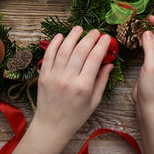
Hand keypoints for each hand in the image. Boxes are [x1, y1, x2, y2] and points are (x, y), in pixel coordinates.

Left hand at [11, 27, 112, 153]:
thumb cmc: (76, 116)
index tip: (106, 38)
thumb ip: (102, 81)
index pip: (94, 59)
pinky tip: (61, 36)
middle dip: (89, 38)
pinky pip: (49, 55)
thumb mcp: (94, 101)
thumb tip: (109, 64)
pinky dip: (54, 44)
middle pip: (80, 51)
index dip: (101, 45)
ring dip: (72, 36)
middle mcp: (68, 79)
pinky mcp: (43, 75)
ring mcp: (54, 76)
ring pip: (64, 50)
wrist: (52, 125)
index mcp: (83, 86)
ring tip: (79, 28)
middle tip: (95, 32)